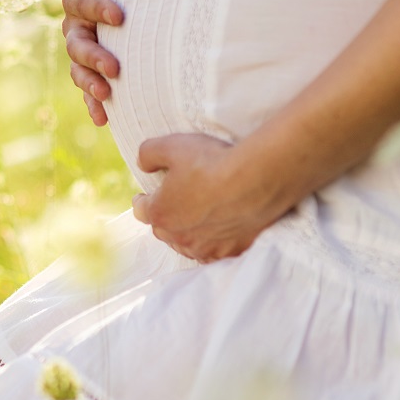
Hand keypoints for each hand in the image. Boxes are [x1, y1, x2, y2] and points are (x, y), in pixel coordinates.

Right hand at [61, 0, 131, 125]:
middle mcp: (74, 25)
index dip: (97, 8)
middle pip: (75, 42)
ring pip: (77, 68)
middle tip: (115, 67)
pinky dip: (93, 104)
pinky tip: (104, 120)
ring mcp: (81, 50)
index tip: (120, 15)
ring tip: (107, 95)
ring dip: (90, 83)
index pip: (81, 1)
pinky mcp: (92, 70)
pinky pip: (87, 89)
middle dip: (93, 56)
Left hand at [131, 133, 289, 261]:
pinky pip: (215, 253)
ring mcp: (206, 247)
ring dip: (188, 234)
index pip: (141, 210)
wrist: (257, 178)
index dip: (143, 201)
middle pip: (163, 230)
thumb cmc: (213, 162)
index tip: (146, 196)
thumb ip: (149, 154)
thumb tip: (143, 164)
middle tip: (174, 204)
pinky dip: (213, 244)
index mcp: (160, 213)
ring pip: (188, 245)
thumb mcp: (172, 146)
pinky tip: (218, 234)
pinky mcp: (231, 251)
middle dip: (165, 218)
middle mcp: (179, 236)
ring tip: (195, 221)